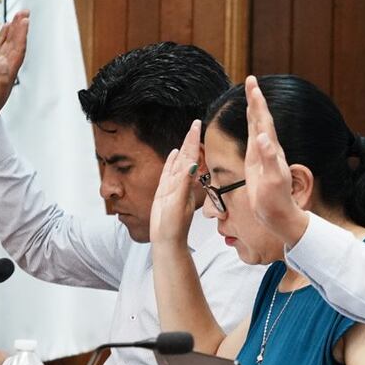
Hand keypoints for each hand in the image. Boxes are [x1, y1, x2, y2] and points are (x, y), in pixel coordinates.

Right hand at [0, 10, 28, 126]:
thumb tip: (4, 63)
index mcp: (8, 73)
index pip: (17, 51)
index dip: (21, 37)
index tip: (24, 22)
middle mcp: (7, 68)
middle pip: (16, 44)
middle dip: (21, 28)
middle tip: (25, 12)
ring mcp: (0, 66)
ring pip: (9, 44)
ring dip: (14, 30)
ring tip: (19, 15)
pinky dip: (3, 37)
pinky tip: (6, 27)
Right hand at [149, 120, 200, 247]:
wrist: (168, 241)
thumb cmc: (175, 227)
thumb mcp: (179, 204)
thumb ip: (184, 185)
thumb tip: (191, 165)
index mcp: (186, 183)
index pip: (191, 156)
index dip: (194, 140)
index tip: (199, 125)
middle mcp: (181, 182)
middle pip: (186, 156)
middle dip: (191, 139)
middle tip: (196, 123)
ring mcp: (173, 186)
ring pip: (179, 162)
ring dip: (184, 148)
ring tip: (188, 134)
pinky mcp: (165, 191)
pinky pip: (170, 172)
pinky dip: (173, 161)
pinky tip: (175, 153)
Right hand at [242, 75, 308, 245]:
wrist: (279, 216)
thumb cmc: (276, 201)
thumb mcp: (273, 180)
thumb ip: (269, 158)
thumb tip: (262, 137)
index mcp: (271, 150)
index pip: (263, 121)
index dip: (257, 103)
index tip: (252, 85)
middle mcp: (268, 150)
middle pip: (261, 119)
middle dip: (255, 99)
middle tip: (251, 80)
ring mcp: (263, 156)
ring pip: (258, 127)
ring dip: (254, 110)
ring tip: (250, 95)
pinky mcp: (257, 164)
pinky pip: (253, 139)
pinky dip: (251, 127)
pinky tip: (251, 124)